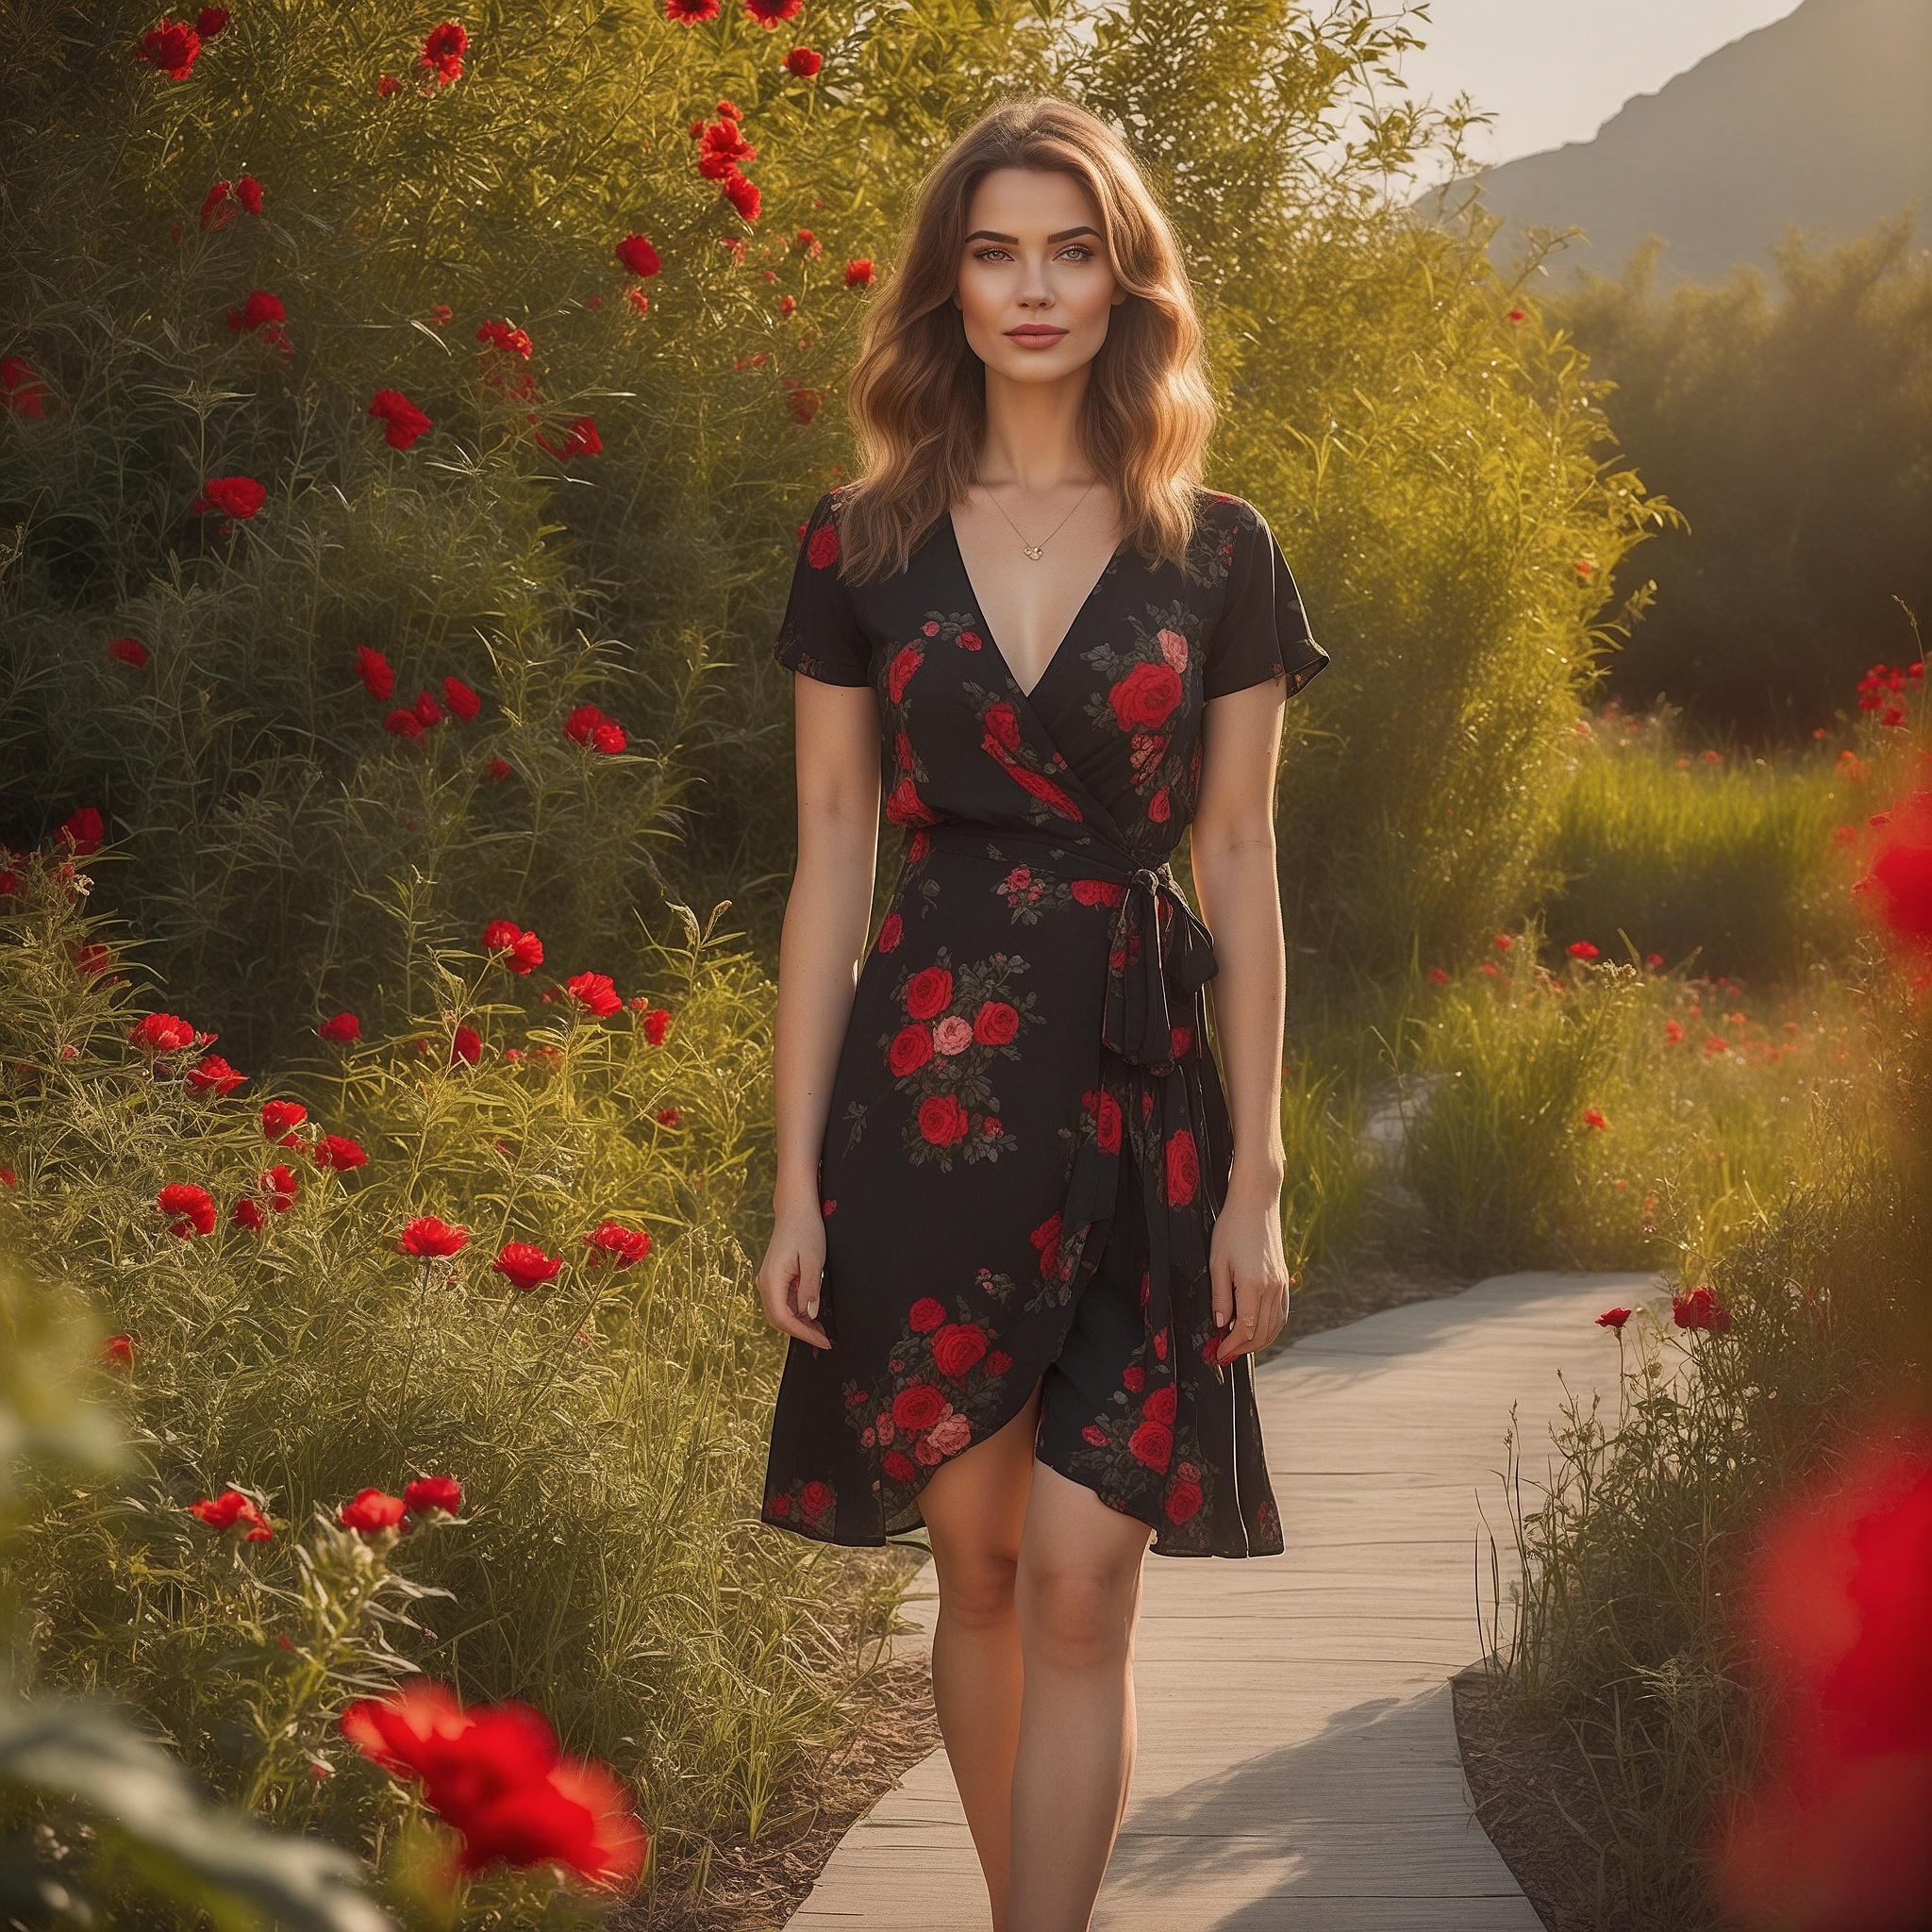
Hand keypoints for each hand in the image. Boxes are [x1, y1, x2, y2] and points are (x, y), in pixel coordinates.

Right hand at [757, 1199, 830, 1349]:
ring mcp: (767, 1281)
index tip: (822, 1341)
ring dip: (800, 1324)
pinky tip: (812, 1315)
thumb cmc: (806, 1231)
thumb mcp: (814, 1260)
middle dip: (802, 1332)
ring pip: (780, 1313)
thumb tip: (810, 1315)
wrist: (795, 1211)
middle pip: (779, 1319)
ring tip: (821, 1330)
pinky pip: (782, 1303)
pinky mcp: (773, 1279)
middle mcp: (765, 1283)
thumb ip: (811, 1288)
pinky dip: (797, 1313)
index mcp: (772, 1279)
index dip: (803, 1333)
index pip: (783, 1318)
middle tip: (825, 1339)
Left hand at [1209, 1188, 1289, 1365]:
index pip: (1244, 1329)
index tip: (1218, 1352)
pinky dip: (1271, 1329)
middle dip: (1242, 1349)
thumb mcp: (1216, 1261)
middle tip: (1225, 1354)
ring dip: (1258, 1342)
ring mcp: (1281, 1285)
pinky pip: (1282, 1314)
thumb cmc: (1231, 1228)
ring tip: (1239, 1347)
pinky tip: (1258, 1331)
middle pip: (1261, 1333)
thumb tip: (1220, 1323)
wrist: (1256, 1203)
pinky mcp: (1284, 1280)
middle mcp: (1271, 1289)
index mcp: (1252, 1285)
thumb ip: (1219, 1295)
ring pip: (1274, 1327)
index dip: (1230, 1345)